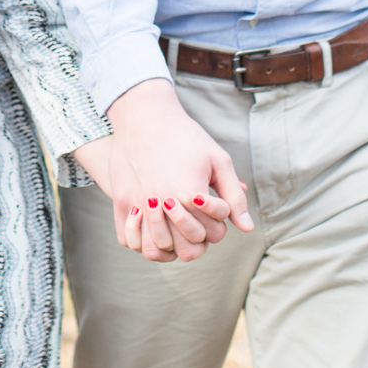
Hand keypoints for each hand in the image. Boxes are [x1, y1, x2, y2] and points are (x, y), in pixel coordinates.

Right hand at [73, 79, 251, 262]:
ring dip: (171, 245)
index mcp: (192, 193)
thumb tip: (247, 228)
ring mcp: (138, 205)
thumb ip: (234, 196)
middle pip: (189, 248)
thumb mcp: (218, 161)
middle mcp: (164, 203)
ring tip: (176, 228)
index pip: (215, 233)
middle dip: (199, 236)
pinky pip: (128, 241)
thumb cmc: (186, 137)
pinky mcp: (120, 202)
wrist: (145, 116)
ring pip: (157, 250)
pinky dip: (142, 242)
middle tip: (197, 219)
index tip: (212, 203)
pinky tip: (154, 227)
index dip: (219, 222)